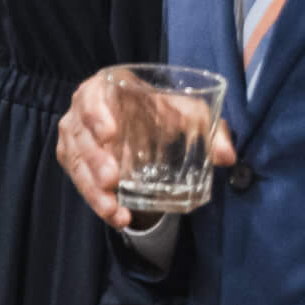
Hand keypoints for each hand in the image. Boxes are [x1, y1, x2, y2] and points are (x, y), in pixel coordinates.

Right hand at [56, 65, 235, 229]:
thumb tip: (228, 157)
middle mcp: (82, 112)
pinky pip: (79, 183)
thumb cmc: (161, 109)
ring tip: (115, 211)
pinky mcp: (75, 162)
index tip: (110, 133)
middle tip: (113, 179)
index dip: (97, 114)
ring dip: (92, 190)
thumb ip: (208, 129)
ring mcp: (75, 139)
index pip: (92, 97)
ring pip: (76, 164)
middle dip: (94, 160)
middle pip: (80, 136)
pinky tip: (116, 216)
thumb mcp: (187, 113)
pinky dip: (95, 201)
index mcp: (106, 88)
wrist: (146, 121)